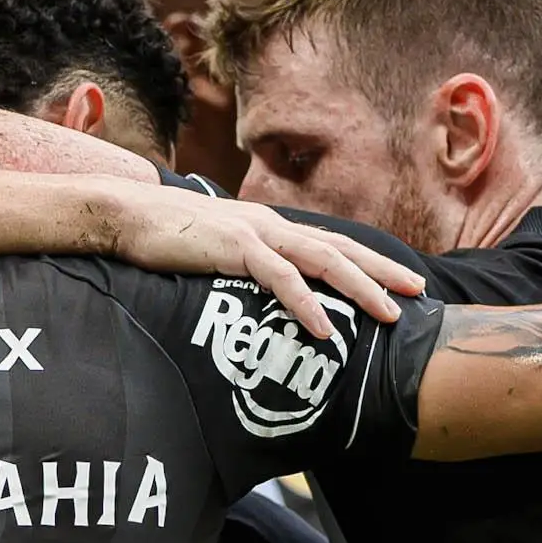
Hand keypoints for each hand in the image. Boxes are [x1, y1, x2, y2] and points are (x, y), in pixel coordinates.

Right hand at [102, 185, 424, 338]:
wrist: (124, 214)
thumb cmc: (164, 239)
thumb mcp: (214, 254)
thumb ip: (242, 269)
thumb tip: (260, 297)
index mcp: (269, 228)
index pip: (330, 245)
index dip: (368, 262)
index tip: (401, 281)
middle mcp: (270, 226)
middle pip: (339, 249)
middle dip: (381, 271)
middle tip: (417, 293)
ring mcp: (254, 233)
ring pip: (321, 260)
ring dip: (358, 288)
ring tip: (387, 314)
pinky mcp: (233, 248)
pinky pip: (279, 278)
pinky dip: (305, 304)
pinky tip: (324, 328)